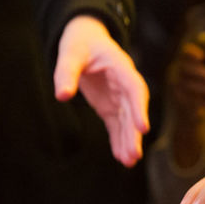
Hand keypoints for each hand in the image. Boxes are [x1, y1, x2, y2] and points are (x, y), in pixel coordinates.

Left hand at [54, 15, 149, 166]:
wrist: (85, 41)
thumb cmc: (80, 44)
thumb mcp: (71, 53)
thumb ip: (66, 73)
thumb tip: (61, 96)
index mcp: (121, 68)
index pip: (135, 89)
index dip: (140, 109)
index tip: (143, 128)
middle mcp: (125, 85)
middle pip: (133, 111)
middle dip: (134, 133)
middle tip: (134, 154)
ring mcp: (119, 98)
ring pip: (127, 121)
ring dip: (128, 141)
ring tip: (129, 162)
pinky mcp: (110, 106)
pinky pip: (116, 125)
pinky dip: (118, 140)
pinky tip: (121, 157)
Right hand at [171, 42, 204, 112]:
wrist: (190, 115)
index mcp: (186, 65)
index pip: (185, 54)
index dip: (192, 54)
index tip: (203, 56)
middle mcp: (178, 74)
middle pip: (185, 68)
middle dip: (200, 71)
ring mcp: (177, 89)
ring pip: (187, 85)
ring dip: (204, 87)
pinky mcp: (179, 104)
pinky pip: (188, 101)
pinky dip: (202, 103)